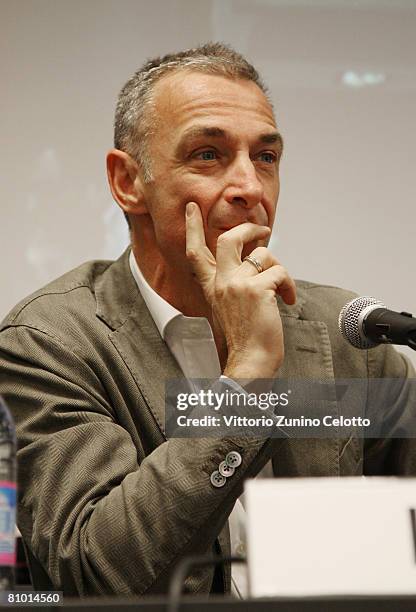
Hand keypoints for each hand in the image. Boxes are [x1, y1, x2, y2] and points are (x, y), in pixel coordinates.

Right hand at [185, 202, 295, 378]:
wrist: (251, 362)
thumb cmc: (246, 339)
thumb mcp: (230, 307)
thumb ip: (235, 284)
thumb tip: (256, 260)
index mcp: (212, 288)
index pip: (196, 253)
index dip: (193, 228)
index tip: (192, 208)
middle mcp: (221, 283)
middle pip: (229, 239)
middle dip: (249, 229)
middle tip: (263, 230)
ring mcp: (237, 285)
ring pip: (264, 256)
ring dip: (280, 271)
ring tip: (283, 292)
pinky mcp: (256, 289)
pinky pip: (280, 273)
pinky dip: (289, 286)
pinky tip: (287, 301)